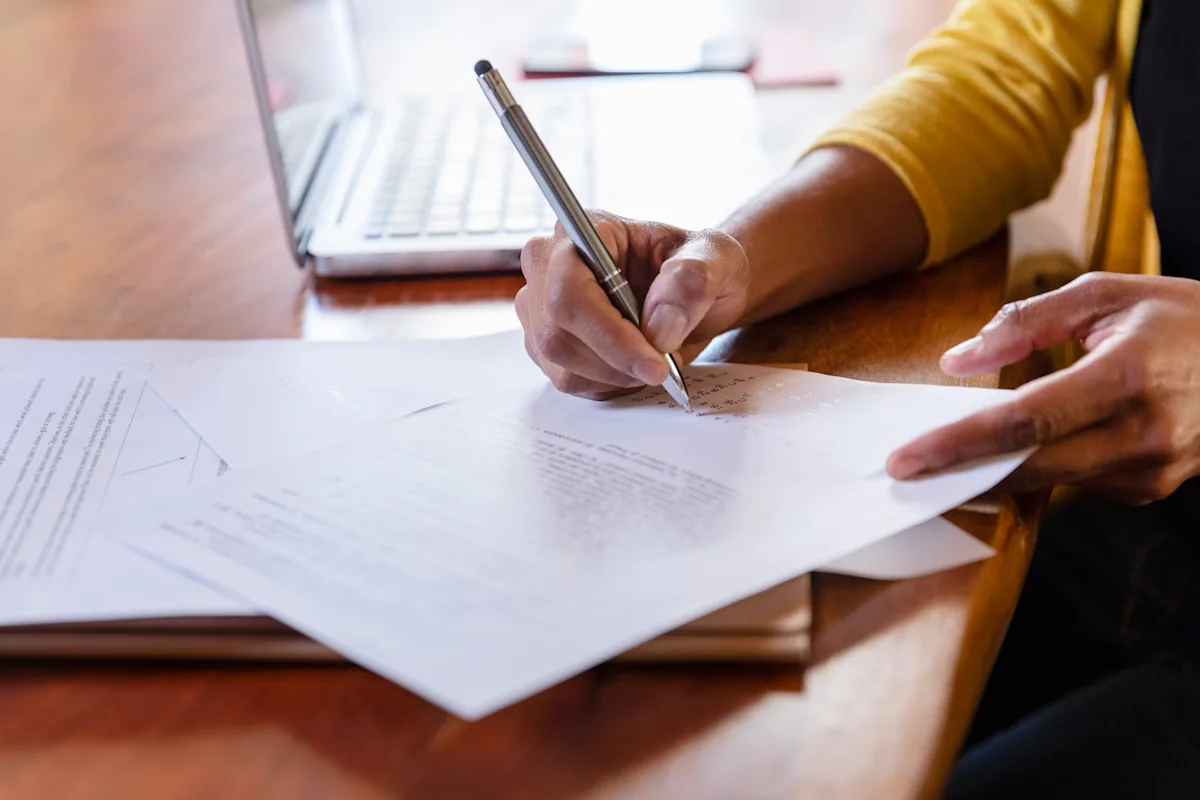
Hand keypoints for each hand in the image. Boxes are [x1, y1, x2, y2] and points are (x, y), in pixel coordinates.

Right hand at [516, 211, 749, 398]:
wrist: (695, 290)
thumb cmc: (698, 265)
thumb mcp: (716, 259)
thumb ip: (692, 281)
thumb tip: (660, 328)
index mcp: (584, 231)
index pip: (570, 290)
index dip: (607, 334)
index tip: (654, 362)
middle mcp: (549, 265)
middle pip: (557, 333)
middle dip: (616, 361)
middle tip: (664, 366)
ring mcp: (541, 306)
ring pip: (560, 362)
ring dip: (615, 374)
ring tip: (653, 358)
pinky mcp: (545, 342)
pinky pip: (567, 379)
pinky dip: (607, 383)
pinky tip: (632, 365)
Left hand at [887, 272, 1199, 503]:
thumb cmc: (1180, 317)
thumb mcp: (1104, 295)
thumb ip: (1024, 323)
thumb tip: (957, 361)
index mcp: (1125, 376)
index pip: (1024, 422)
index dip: (958, 443)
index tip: (906, 459)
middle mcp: (1142, 434)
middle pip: (1030, 467)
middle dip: (961, 471)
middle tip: (904, 469)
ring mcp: (1152, 469)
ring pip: (1051, 481)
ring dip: (995, 472)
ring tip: (947, 455)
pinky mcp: (1152, 488)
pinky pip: (1078, 484)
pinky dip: (1042, 469)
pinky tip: (1019, 451)